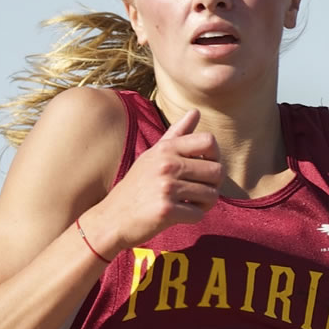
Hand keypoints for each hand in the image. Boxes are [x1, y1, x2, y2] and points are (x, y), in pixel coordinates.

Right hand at [85, 108, 221, 254]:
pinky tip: (180, 215)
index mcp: (165, 149)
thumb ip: (176, 134)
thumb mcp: (152, 155)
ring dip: (205, 203)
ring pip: (212, 194)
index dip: (215, 156)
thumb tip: (196, 111)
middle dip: (213, 184)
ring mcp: (166, 187)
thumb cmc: (137, 186)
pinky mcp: (166, 210)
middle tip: (199, 192)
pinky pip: (198, 214)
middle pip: (217, 171)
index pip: (209, 141)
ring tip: (189, 203)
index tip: (204, 168)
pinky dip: (193, 217)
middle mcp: (166, 165)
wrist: (112, 218)